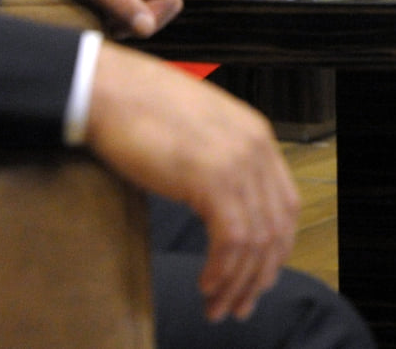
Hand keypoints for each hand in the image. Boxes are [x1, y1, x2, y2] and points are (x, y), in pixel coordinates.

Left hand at [8, 0, 181, 38]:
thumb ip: (121, 5)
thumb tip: (148, 29)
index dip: (149, 20)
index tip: (117, 28)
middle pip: (157, 2)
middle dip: (137, 19)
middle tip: (107, 24)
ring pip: (138, 1)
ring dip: (121, 15)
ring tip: (94, 14)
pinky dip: (110, 9)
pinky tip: (90, 8)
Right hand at [86, 43, 297, 321]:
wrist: (109, 90)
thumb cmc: (141, 109)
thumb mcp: (198, 131)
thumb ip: (220, 158)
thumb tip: (224, 204)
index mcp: (256, 134)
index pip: (286, 204)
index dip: (276, 248)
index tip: (257, 276)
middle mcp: (256, 146)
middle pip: (277, 228)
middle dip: (261, 275)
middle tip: (240, 305)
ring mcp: (237, 161)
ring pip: (256, 240)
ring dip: (238, 282)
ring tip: (219, 307)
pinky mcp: (212, 178)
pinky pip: (232, 239)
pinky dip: (223, 270)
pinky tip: (207, 284)